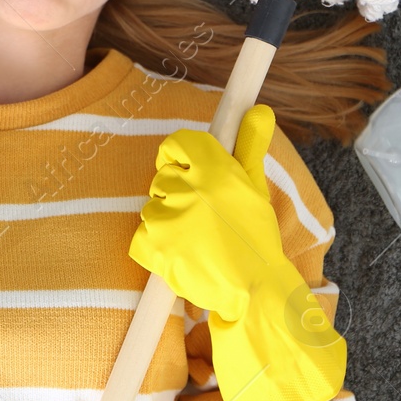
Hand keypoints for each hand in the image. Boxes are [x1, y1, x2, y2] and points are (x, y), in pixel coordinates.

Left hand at [129, 105, 345, 400]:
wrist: (252, 291)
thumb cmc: (255, 239)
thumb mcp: (255, 188)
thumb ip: (249, 145)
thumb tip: (259, 110)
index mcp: (215, 169)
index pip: (177, 144)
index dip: (180, 157)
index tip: (189, 171)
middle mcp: (188, 188)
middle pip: (163, 177)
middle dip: (178, 193)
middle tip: (204, 218)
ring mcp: (167, 218)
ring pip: (152, 207)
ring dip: (168, 222)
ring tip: (198, 240)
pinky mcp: (152, 246)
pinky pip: (141, 237)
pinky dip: (156, 247)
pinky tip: (182, 255)